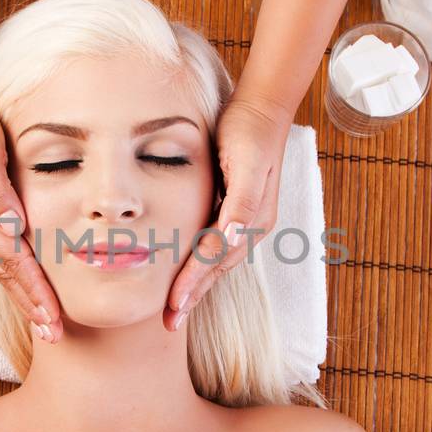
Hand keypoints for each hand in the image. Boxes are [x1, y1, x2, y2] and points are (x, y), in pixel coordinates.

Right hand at [0, 90, 62, 341]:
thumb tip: (14, 223)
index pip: (14, 262)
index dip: (34, 291)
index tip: (52, 317)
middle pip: (7, 277)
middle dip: (31, 308)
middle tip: (53, 337)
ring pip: (1, 273)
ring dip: (22, 300)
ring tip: (43, 325)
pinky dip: (12, 282)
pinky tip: (23, 292)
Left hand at [164, 97, 289, 331]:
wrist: (262, 108)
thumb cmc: (249, 132)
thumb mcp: (248, 163)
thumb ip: (243, 201)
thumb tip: (234, 235)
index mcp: (253, 219)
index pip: (216, 259)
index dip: (194, 283)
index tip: (173, 305)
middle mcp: (252, 226)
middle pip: (217, 269)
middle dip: (193, 296)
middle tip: (169, 323)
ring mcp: (246, 220)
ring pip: (217, 262)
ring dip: (197, 286)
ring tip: (176, 309)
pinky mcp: (237, 211)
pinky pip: (217, 247)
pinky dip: (201, 265)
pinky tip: (188, 274)